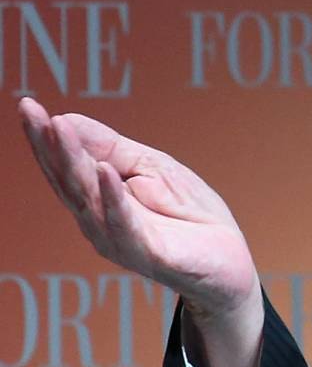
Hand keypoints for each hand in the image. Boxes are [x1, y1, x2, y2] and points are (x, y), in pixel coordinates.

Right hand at [18, 97, 262, 366]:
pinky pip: (126, 226)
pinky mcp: (148, 254)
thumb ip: (110, 149)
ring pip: (89, 201)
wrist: (229, 261)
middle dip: (48, 146)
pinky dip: (114, 199)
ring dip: (74, 165)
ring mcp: (120, 240)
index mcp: (98, 200)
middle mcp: (99, 221)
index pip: (64, 166)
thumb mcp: (151, 168)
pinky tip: (105, 173)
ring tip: (60, 130)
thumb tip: (65, 119)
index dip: (43, 137)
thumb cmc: (188, 214)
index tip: (27, 105)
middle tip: (33, 112)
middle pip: (68, 181)